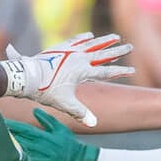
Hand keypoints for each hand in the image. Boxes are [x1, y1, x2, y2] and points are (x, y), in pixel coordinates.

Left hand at [2, 33, 133, 126]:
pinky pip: (75, 41)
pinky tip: (90, 36)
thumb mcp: (64, 104)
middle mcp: (79, 59)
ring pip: (92, 44)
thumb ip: (80, 112)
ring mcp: (69, 52)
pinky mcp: (59, 48)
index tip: (132, 71)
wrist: (28, 77)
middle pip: (103, 54)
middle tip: (130, 46)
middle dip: (118, 51)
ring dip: (104, 41)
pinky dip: (84, 39)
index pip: (106, 73)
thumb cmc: (46, 91)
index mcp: (83, 72)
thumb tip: (93, 124)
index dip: (120, 72)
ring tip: (116, 36)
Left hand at [8, 108, 99, 160]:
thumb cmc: (70, 147)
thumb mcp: (61, 130)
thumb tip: (35, 112)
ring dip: (7, 150)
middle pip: (18, 141)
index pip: (24, 130)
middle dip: (5, 136)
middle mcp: (40, 148)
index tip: (0, 121)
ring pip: (19, 154)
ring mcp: (39, 160)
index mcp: (44, 137)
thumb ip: (47, 120)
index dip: (12, 125)